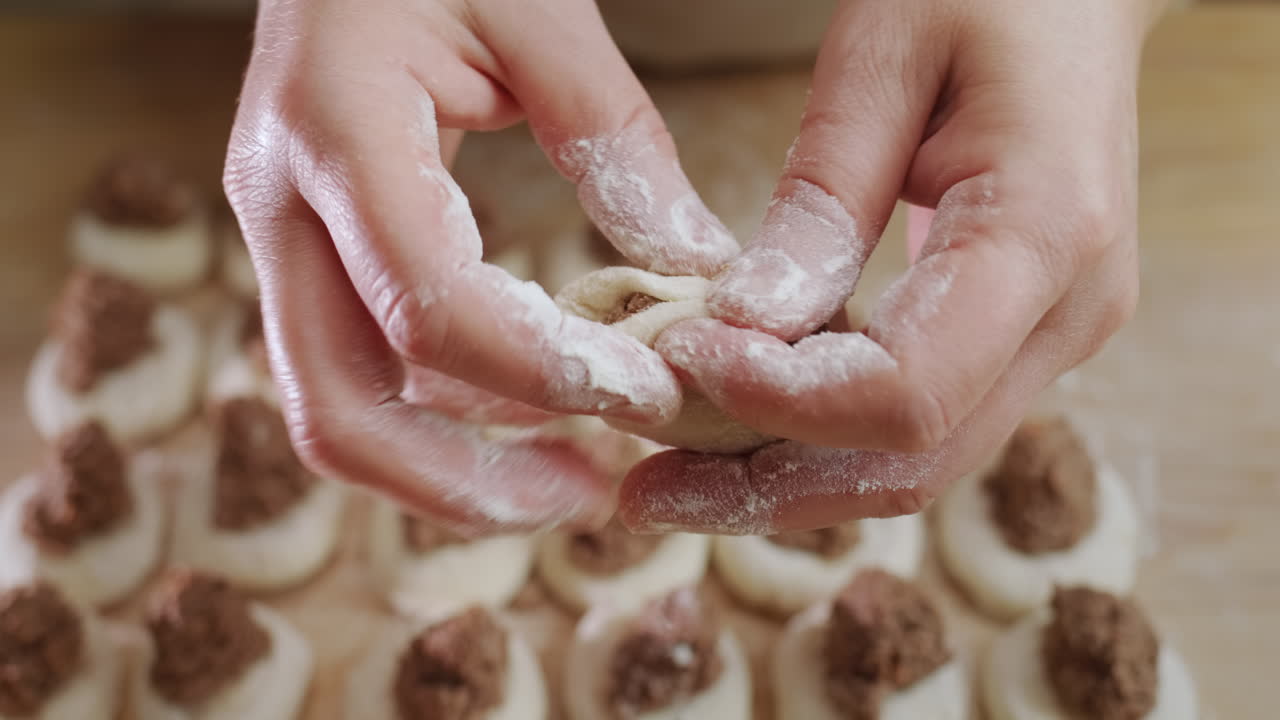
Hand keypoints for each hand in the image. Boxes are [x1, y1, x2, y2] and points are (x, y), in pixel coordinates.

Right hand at [222, 0, 737, 532]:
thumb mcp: (537, 8)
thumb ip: (613, 134)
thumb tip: (694, 263)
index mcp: (338, 131)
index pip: (428, 305)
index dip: (542, 372)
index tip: (650, 394)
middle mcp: (283, 206)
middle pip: (342, 410)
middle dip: (467, 484)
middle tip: (589, 498)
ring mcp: (284, 240)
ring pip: (341, 411)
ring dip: (455, 469)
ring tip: (576, 473)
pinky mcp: (311, 257)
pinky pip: (363, 371)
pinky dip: (445, 415)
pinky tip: (533, 408)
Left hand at [620, 0, 1160, 533]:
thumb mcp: (886, 57)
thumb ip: (824, 199)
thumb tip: (747, 326)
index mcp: (1045, 235)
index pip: (909, 389)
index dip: (784, 401)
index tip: (681, 358)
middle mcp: (1067, 314)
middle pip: (912, 460)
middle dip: (768, 489)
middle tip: (643, 494)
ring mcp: (1051, 336)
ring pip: (913, 462)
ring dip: (785, 481)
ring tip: (669, 479)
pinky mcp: (1016, 336)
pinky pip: (916, 418)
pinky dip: (822, 438)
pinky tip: (736, 428)